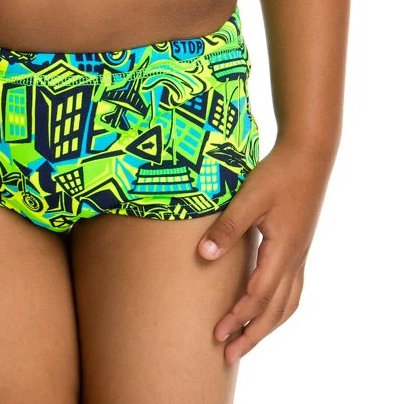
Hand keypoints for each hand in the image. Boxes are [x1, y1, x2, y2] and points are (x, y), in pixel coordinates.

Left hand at [197, 139, 334, 363]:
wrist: (309, 156)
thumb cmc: (278, 174)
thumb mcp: (249, 197)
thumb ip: (228, 226)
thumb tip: (204, 254)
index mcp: (282, 251)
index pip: (258, 296)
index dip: (238, 316)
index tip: (217, 333)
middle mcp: (294, 259)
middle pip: (275, 310)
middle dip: (252, 335)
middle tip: (229, 356)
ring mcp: (300, 255)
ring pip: (287, 304)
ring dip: (267, 326)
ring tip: (248, 342)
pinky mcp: (299, 247)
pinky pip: (293, 290)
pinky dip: (280, 309)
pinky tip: (268, 310)